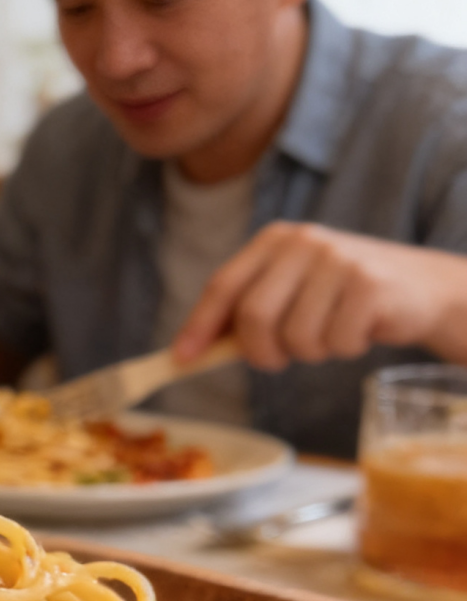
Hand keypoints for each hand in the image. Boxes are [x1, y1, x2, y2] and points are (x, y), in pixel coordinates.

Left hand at [174, 222, 466, 371]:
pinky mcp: (370, 284)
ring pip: (294, 337)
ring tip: (330, 333)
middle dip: (261, 352)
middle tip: (280, 358)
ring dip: (308, 353)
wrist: (419, 288)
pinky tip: (358, 329)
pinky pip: (333, 343)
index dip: (199, 326)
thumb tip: (187, 353)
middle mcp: (304, 242)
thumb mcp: (288, 295)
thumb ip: (242, 316)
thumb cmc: (340, 299)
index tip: (182, 360)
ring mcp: (339, 259)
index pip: (223, 286)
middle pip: (253, 317)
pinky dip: (341, 350)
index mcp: (275, 241)